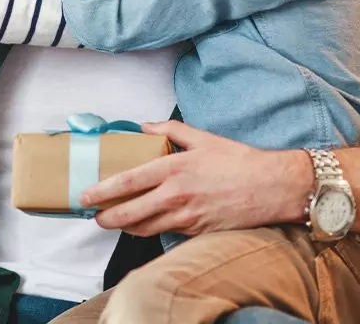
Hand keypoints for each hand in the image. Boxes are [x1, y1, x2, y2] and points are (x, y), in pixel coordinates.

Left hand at [79, 121, 311, 237]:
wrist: (272, 187)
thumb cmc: (239, 160)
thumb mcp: (202, 137)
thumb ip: (169, 129)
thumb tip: (144, 126)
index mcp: (174, 168)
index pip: (128, 182)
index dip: (103, 191)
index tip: (86, 196)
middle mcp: (177, 195)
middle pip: (130, 213)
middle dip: (107, 218)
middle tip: (95, 217)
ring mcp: (187, 217)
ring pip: (145, 228)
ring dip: (126, 227)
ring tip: (115, 221)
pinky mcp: (197, 231)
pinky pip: (166, 233)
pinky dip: (150, 230)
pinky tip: (144, 225)